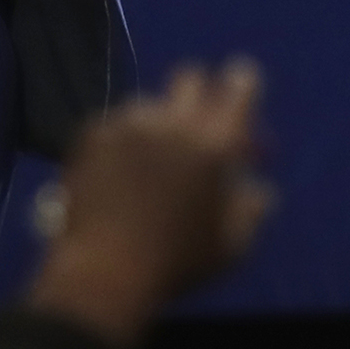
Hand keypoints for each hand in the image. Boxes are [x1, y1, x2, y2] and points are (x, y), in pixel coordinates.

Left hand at [26, 60, 272, 347]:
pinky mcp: (93, 134)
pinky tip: (116, 170)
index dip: (243, 82)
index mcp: (216, 142)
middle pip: (190, 78)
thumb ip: (252, 206)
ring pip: (149, 103)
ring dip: (157, 122)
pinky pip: (115, 124)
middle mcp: (174, 121)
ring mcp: (129, 124)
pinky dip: (122, 140)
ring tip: (149, 158)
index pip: (240, 84)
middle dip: (198, 93)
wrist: (105, 271)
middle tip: (196, 121)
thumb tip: (257, 186)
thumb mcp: (233, 244)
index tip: (240, 88)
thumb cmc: (178, 262)